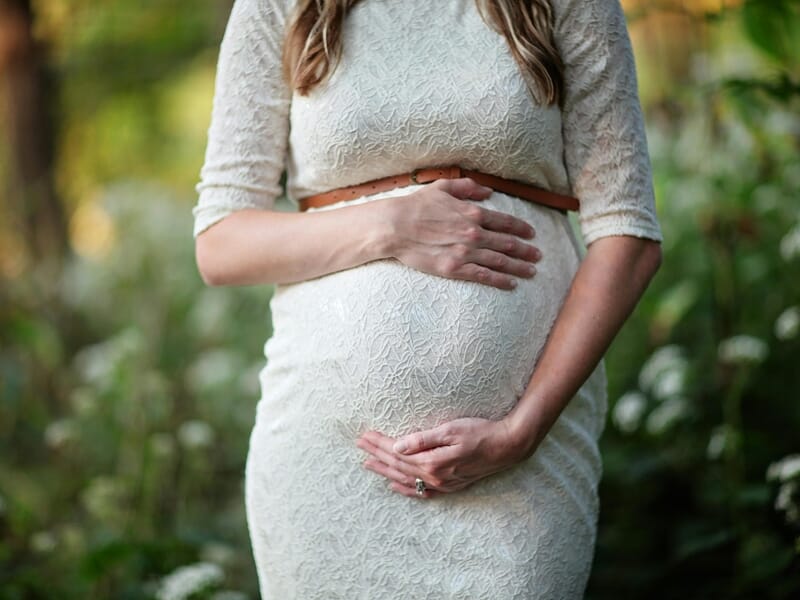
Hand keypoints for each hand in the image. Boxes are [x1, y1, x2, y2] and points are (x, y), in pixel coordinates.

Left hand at [356, 417, 527, 498]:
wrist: (506, 447)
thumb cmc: (480, 432)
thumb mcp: (450, 430)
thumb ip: (422, 439)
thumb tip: (397, 446)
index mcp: (432, 461)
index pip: (397, 451)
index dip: (379, 443)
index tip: (364, 435)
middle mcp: (434, 476)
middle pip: (397, 465)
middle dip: (377, 455)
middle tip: (359, 445)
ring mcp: (442, 483)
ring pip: (405, 478)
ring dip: (385, 470)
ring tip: (368, 464)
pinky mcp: (449, 485)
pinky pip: (421, 491)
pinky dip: (405, 488)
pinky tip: (394, 485)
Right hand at [380, 178, 541, 289]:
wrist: (396, 226)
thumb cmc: (416, 206)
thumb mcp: (442, 187)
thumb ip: (468, 187)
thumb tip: (488, 191)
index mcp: (472, 213)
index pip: (505, 222)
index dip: (521, 228)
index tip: (532, 234)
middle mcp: (474, 233)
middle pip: (508, 243)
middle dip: (526, 250)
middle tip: (538, 255)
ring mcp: (466, 252)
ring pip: (500, 261)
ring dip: (519, 267)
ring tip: (532, 271)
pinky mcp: (455, 269)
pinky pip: (484, 276)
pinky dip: (500, 280)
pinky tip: (511, 284)